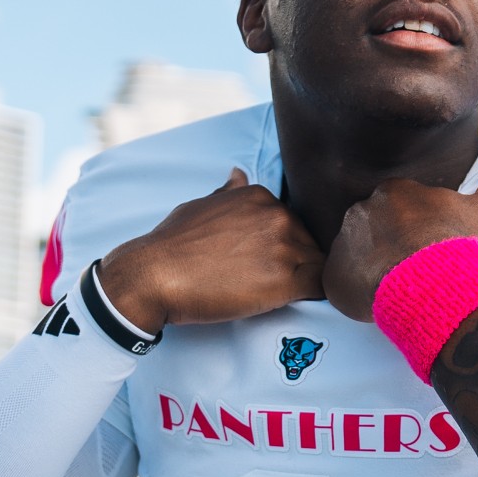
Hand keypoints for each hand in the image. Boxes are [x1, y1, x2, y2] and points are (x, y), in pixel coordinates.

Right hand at [97, 169, 325, 332]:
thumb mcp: (201, 205)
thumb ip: (229, 193)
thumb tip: (239, 173)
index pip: (292, 221)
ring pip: (318, 264)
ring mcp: (284, 247)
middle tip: (274, 281)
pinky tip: (302, 302)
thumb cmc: (172, 244)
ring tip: (283, 294)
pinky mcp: (286, 281)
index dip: (284, 244)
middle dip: (297, 261)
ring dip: (305, 280)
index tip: (269, 261)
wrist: (156, 275)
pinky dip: (317, 295)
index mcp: (260, 197)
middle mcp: (277, 216)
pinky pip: (321, 287)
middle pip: (308, 242)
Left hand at [323, 163, 477, 321]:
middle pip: (374, 229)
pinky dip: (356, 292)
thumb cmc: (458, 245)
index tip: (428, 248)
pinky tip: (379, 302)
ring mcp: (344, 243)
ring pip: (356, 255)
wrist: (434, 284)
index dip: (414, 230)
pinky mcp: (334, 277)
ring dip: (371, 268)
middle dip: (389, 246)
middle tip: (413, 270)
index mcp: (393, 192)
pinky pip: (341, 283)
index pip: (399, 207)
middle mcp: (361, 211)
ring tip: (398, 288)